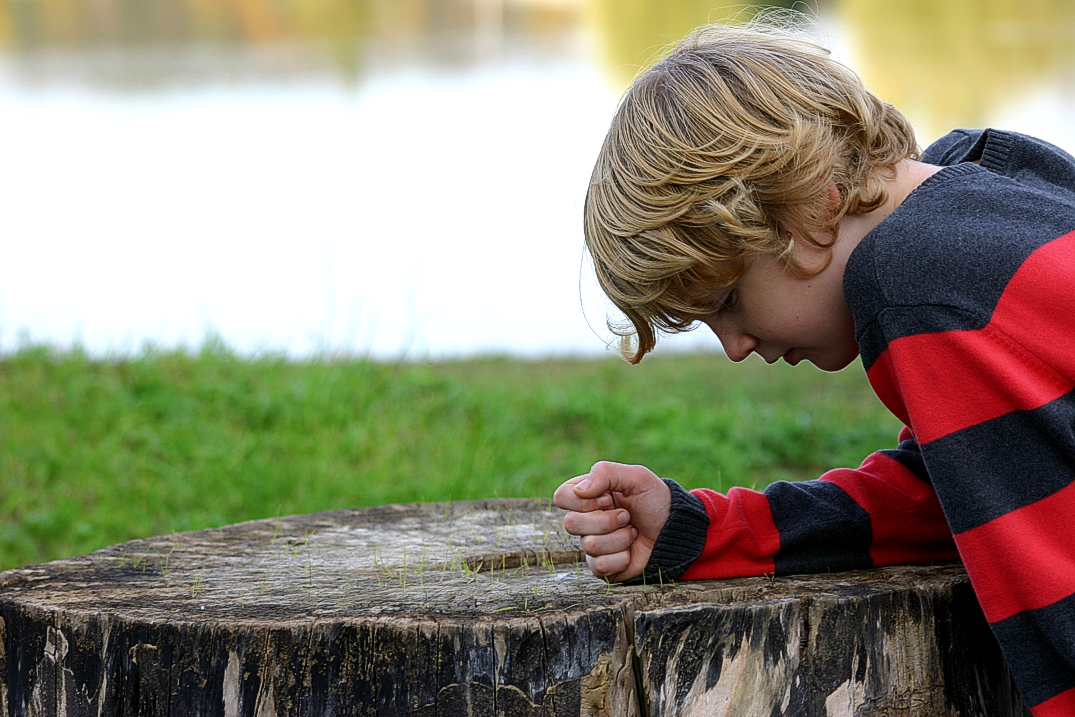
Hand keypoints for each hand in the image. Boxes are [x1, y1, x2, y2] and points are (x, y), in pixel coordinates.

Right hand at [553, 461, 670, 582]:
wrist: (675, 531)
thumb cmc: (655, 501)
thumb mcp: (636, 477)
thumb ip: (605, 473)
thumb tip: (579, 490)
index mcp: (587, 495)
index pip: (562, 496)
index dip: (584, 500)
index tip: (608, 499)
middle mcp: (585, 520)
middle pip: (570, 523)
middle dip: (607, 520)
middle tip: (626, 516)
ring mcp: (592, 544)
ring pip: (590, 545)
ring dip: (619, 538)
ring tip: (632, 532)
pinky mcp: (601, 567)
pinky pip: (600, 565)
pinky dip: (622, 557)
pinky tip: (631, 550)